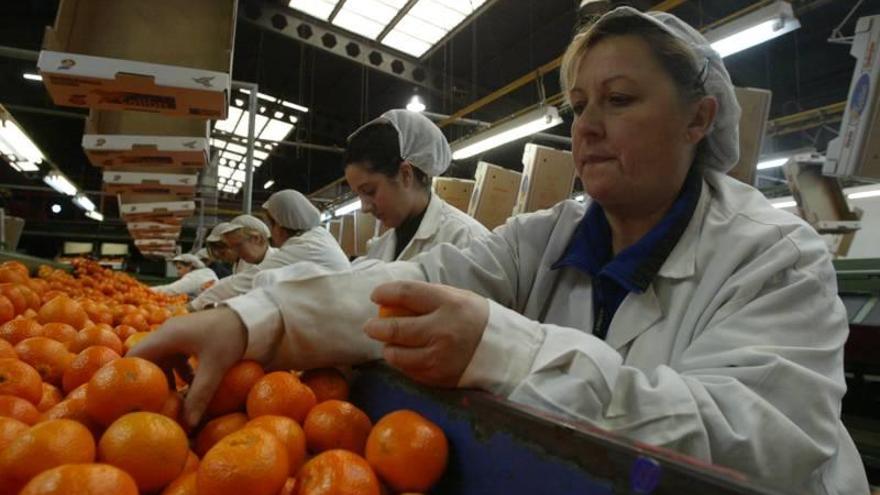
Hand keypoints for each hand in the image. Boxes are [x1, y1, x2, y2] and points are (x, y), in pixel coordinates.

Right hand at [128, 307, 246, 426]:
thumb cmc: (230, 336)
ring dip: (166, 380)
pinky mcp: (190, 337)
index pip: (133, 358)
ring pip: (163, 360)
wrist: (251, 316)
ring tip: (172, 402)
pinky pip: (176, 357)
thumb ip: (200, 395)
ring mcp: (178, 334)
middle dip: (149, 383)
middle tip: (152, 406)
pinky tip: (192, 387)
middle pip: (147, 361)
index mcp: (166, 337)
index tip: (129, 401)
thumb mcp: (215, 367)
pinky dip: (179, 373)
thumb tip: (189, 426)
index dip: (128, 378)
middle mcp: (167, 333)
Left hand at [364, 280, 488, 386]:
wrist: (504, 352)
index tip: (376, 296)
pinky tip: (405, 356)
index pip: (407, 293)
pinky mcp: (438, 377)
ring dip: (388, 348)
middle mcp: (442, 330)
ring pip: (397, 355)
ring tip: (388, 344)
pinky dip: (402, 363)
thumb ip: (427, 297)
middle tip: (370, 326)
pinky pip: (408, 371)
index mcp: (448, 303)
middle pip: (396, 328)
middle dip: (376, 327)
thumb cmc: (476, 319)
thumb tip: (393, 297)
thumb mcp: (457, 297)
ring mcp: (439, 357)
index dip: (385, 293)